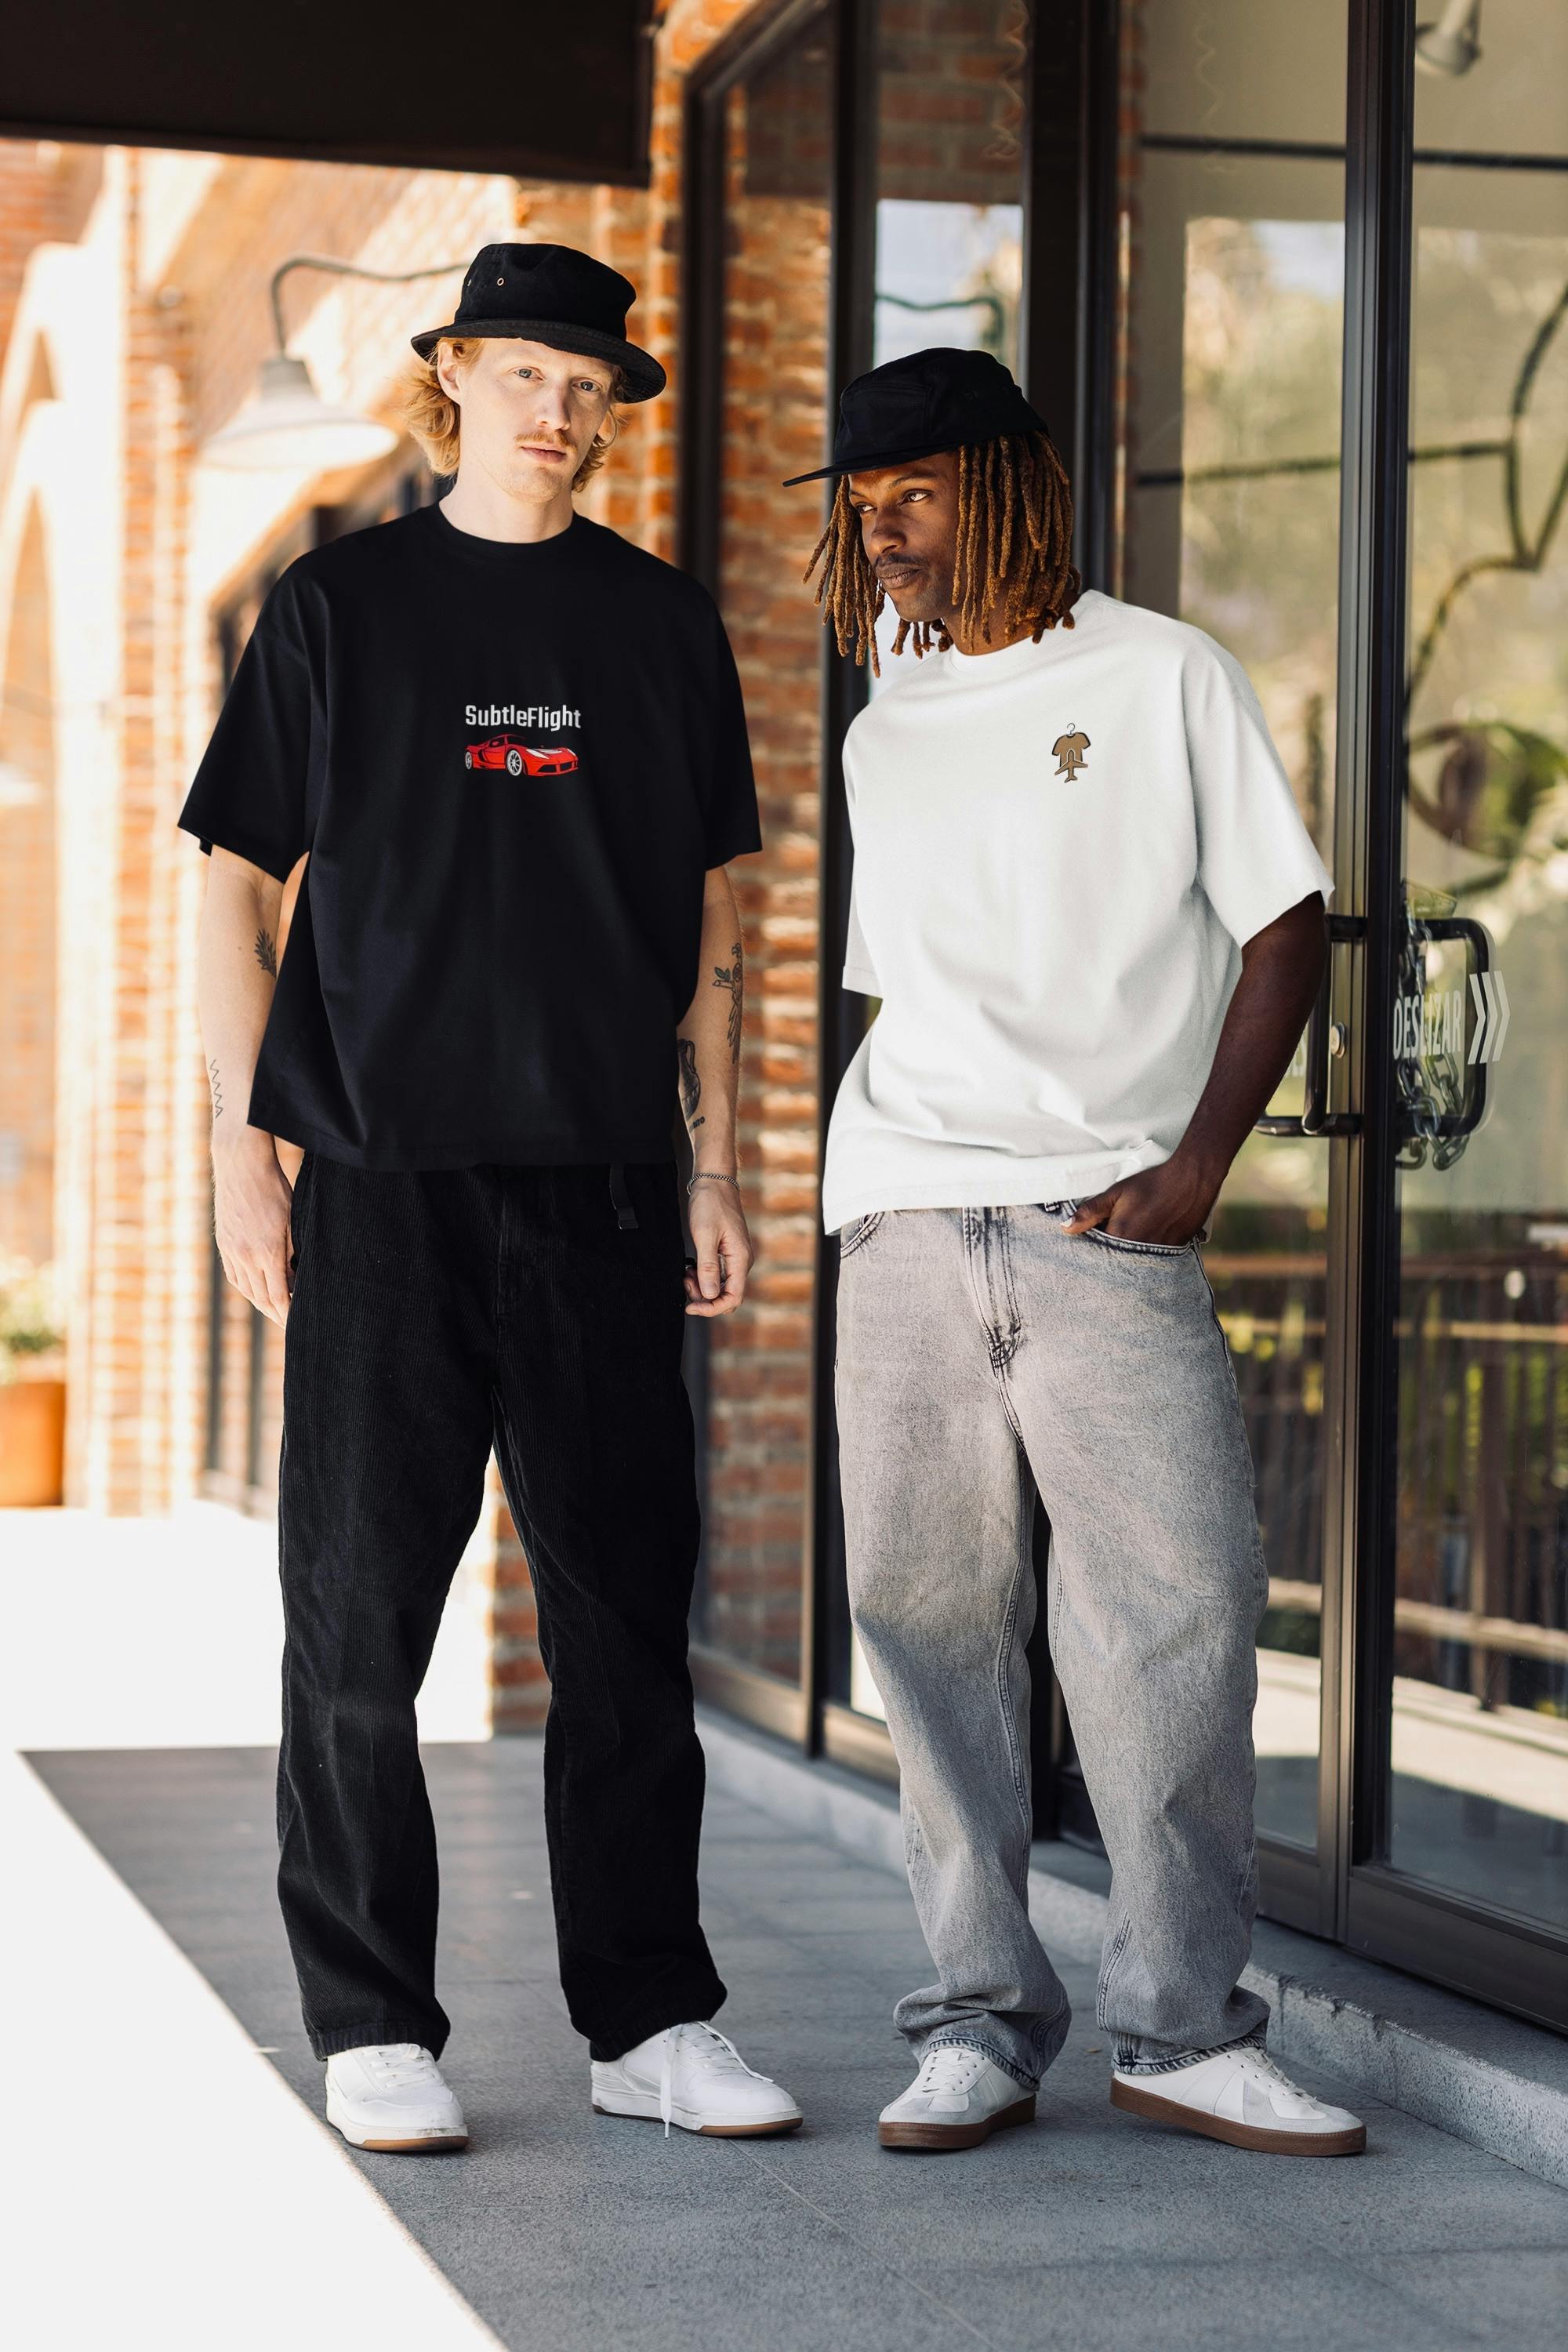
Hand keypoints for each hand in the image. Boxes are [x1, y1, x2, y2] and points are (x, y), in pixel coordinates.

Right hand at [212, 1126, 295, 1325]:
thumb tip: (294, 1280)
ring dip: (262, 1304)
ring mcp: (231, 1251)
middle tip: (291, 1326)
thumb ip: (292, 1253)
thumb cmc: (274, 1189)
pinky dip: (247, 1289)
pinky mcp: (223, 1244)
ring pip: (246, 1290)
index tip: (298, 1325)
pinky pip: (234, 1276)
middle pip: (261, 1298)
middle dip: (277, 1314)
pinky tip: (256, 1292)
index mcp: (267, 1252)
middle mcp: (245, 1256)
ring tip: (276, 1312)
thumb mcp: (292, 1221)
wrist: (240, 1166)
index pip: (278, 1296)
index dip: (288, 1314)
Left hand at [684, 1178, 752, 1316]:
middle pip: (727, 1296)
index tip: (690, 1306)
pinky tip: (691, 1268)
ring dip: (702, 1287)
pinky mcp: (727, 1253)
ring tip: (686, 1275)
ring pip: (721, 1286)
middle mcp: (742, 1261)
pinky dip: (703, 1276)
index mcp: (740, 1259)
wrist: (714, 1182)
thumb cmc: (710, 1204)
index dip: (711, 1308)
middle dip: (705, 1298)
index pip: (732, 1298)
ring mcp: (735, 1257)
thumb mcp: (704, 1236)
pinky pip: (718, 1275)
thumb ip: (708, 1267)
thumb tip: (710, 1295)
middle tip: (685, 1284)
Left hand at [1062, 1149, 1223, 1247]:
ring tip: (1132, 1234)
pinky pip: (1153, 1261)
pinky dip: (1146, 1255)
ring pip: (1133, 1262)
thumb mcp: (1116, 1193)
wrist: (1191, 1179)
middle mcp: (1138, 1251)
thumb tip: (1065, 1229)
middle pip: (1115, 1260)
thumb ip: (1090, 1212)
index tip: (1093, 1235)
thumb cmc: (1152, 1183)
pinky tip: (1148, 1238)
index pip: (1096, 1252)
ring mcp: (1158, 1255)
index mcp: (1120, 1236)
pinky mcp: (1173, 1253)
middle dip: (1109, 1253)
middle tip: (1115, 1233)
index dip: (1093, 1244)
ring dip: (1127, 1254)